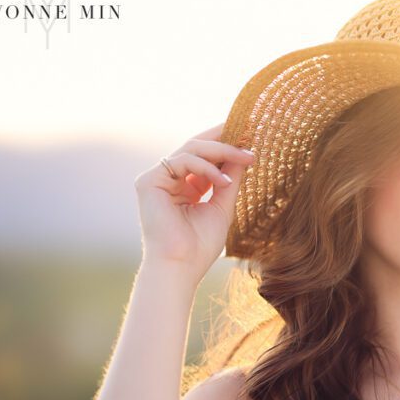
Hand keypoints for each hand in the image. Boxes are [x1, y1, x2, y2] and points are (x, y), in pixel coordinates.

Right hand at [134, 122, 254, 281]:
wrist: (181, 267)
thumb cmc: (200, 245)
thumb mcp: (222, 205)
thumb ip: (230, 179)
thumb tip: (243, 154)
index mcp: (184, 186)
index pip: (205, 157)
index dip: (226, 144)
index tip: (251, 136)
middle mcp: (169, 179)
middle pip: (197, 146)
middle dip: (225, 138)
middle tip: (251, 132)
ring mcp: (157, 179)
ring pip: (191, 148)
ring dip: (222, 151)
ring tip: (247, 158)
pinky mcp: (148, 181)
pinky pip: (182, 161)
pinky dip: (206, 168)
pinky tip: (223, 181)